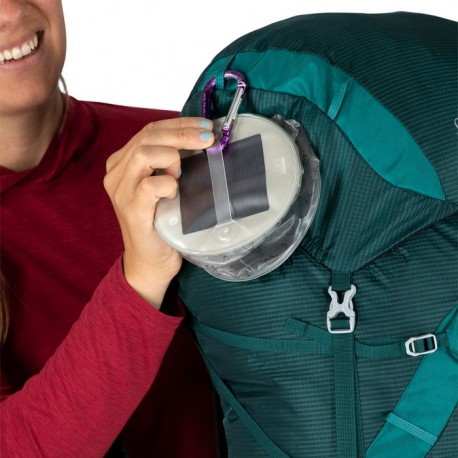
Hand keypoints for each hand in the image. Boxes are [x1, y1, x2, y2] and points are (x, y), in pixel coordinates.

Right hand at [103, 117, 213, 307]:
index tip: (205, 125)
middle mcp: (116, 174)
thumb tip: (201, 138)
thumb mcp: (164, 186)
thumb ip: (170, 163)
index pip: (150, 130)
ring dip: (171, 157)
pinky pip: (150, 186)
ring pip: (144, 154)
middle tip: (208, 138)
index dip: (178, 124)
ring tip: (183, 172)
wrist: (150, 261)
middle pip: (147, 137)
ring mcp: (121, 192)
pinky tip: (176, 193)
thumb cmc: (162, 222)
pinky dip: (169, 184)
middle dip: (182, 133)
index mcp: (122, 163)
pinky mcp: (131, 211)